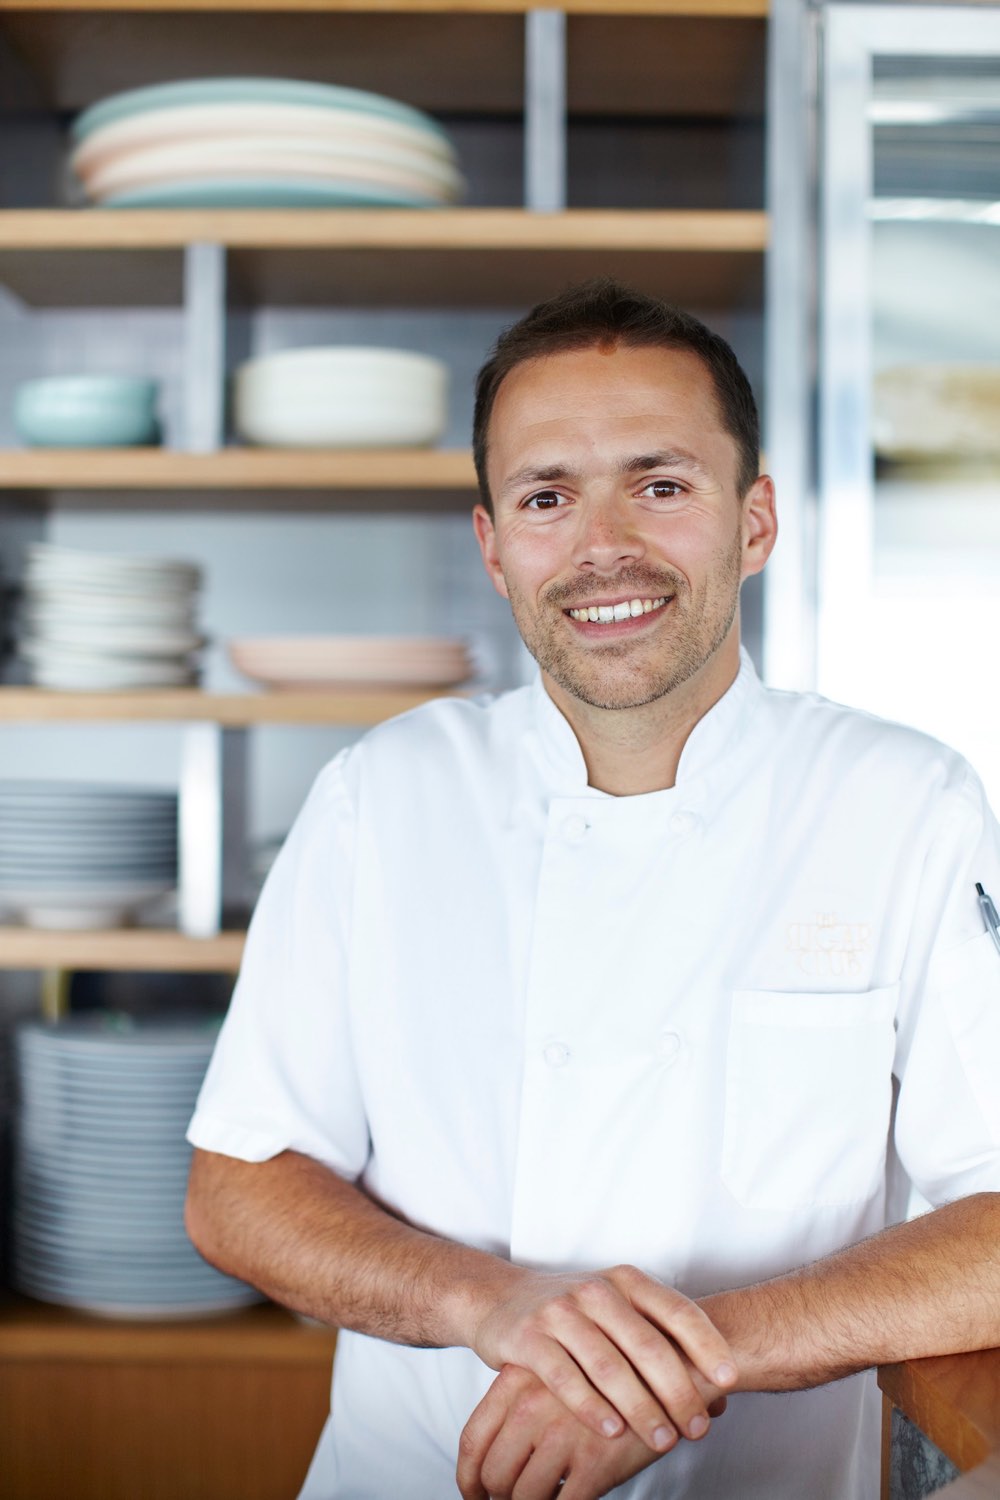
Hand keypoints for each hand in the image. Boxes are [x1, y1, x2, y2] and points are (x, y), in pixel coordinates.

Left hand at [457, 1364, 659, 1499]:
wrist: (671, 1365)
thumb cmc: (610, 1373)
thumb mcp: (555, 1372)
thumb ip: (522, 1402)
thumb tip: (492, 1457)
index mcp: (517, 1380)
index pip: (473, 1438)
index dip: (468, 1476)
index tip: (474, 1495)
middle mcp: (533, 1405)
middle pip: (494, 1472)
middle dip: (497, 1499)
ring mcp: (563, 1433)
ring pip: (524, 1496)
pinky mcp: (596, 1461)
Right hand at [469, 1265, 736, 1453]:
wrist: (501, 1298)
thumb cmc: (574, 1313)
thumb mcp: (618, 1313)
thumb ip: (663, 1346)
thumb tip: (720, 1401)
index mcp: (626, 1281)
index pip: (676, 1310)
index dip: (706, 1343)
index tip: (729, 1379)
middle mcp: (596, 1291)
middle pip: (647, 1344)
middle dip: (678, 1390)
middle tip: (697, 1428)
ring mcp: (560, 1311)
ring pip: (609, 1365)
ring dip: (640, 1408)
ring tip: (662, 1440)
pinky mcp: (528, 1337)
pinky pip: (565, 1378)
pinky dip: (591, 1407)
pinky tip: (611, 1431)